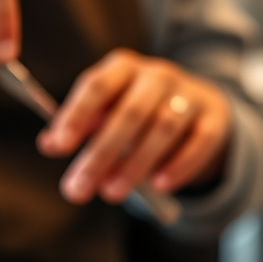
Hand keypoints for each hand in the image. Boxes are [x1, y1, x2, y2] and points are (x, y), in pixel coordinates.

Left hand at [37, 50, 230, 204]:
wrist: (196, 110)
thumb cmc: (139, 114)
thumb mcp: (107, 114)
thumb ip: (80, 127)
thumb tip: (48, 144)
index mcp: (123, 68)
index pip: (97, 86)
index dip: (76, 116)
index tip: (58, 147)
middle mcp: (158, 75)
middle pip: (130, 112)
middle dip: (101, 154)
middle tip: (78, 189)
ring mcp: (190, 94)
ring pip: (164, 126)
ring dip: (136, 163)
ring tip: (112, 193)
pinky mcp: (215, 118)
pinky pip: (199, 141)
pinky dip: (179, 164)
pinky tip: (160, 185)